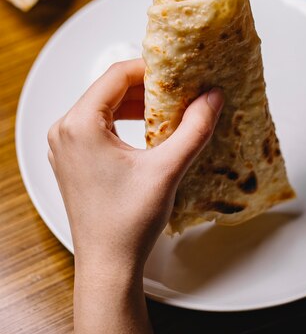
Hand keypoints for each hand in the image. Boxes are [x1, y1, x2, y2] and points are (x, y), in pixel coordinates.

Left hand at [48, 58, 223, 333]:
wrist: (108, 265)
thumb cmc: (127, 222)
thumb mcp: (168, 168)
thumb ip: (195, 128)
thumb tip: (213, 97)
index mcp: (80, 125)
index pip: (117, 74)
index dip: (151, 68)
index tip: (178, 72)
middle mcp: (66, 131)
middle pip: (110, 88)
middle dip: (148, 87)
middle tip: (180, 89)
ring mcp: (66, 146)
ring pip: (106, 105)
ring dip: (139, 103)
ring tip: (170, 108)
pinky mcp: (73, 159)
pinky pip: (100, 124)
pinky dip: (126, 120)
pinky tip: (152, 129)